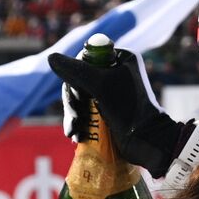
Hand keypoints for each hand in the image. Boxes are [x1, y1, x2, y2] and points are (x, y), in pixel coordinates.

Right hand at [50, 47, 187, 177]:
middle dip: (73, 102)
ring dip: (73, 115)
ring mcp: (111, 92)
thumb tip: (51, 57)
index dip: (76, 75)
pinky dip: (79, 122)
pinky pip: (85, 110)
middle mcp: (116, 72)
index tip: (79, 93)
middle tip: (74, 118)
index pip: (86, 58)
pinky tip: (76, 136)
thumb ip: (76, 70)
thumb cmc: (128, 109)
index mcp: (121, 59)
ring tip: (74, 133)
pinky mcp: (107, 110)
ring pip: (80, 97)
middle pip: (79, 79)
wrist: (147, 141)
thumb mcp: (100, 86)